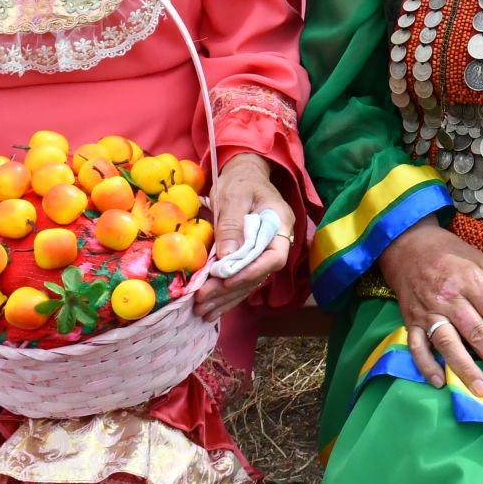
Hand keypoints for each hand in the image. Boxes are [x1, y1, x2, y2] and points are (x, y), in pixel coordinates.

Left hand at [193, 153, 295, 318]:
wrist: (244, 172)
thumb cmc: (241, 180)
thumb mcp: (234, 196)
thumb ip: (232, 224)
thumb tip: (227, 257)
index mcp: (280, 225)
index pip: (273, 257)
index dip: (252, 272)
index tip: (226, 280)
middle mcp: (276, 242)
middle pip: (258, 274)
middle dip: (230, 290)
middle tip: (203, 300)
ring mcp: (264, 251)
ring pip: (249, 281)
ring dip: (226, 298)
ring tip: (203, 311)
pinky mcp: (251, 256)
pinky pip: (241, 279)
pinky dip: (226, 295)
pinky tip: (211, 309)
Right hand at [380, 220, 482, 393]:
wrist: (407, 244)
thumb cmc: (449, 252)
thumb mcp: (481, 259)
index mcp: (471, 280)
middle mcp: (449, 298)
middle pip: (476, 333)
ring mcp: (427, 311)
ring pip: (448, 343)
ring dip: (465, 368)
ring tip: (482, 389)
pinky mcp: (410, 320)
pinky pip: (416, 347)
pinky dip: (426, 366)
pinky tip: (440, 382)